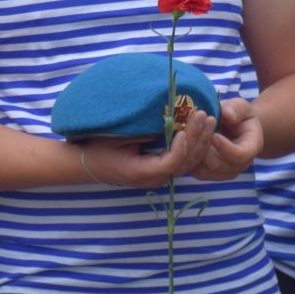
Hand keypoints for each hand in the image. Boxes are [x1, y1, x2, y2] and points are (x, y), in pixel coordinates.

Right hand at [79, 110, 218, 189]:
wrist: (86, 163)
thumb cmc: (97, 147)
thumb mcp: (118, 137)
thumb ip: (143, 132)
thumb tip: (169, 120)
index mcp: (142, 173)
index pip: (171, 163)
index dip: (182, 146)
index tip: (186, 126)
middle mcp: (154, 179)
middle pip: (184, 163)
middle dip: (198, 138)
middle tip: (205, 114)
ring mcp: (158, 177)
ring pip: (187, 163)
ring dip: (200, 141)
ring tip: (208, 119)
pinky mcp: (160, 171)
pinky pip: (182, 161)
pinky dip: (193, 146)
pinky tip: (200, 130)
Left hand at [192, 98, 262, 181]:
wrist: (235, 128)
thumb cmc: (238, 115)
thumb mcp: (241, 107)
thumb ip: (237, 109)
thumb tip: (227, 114)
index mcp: (251, 147)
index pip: (240, 155)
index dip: (225, 148)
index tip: (214, 134)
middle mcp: (240, 165)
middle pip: (220, 166)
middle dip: (204, 149)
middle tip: (194, 133)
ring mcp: (224, 172)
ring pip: (206, 172)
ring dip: (194, 155)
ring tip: (188, 138)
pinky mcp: (210, 173)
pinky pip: (197, 172)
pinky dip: (188, 160)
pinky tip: (183, 145)